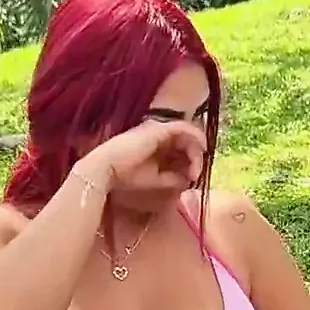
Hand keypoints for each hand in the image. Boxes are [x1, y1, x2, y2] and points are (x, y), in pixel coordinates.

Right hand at [76, 120, 205, 192]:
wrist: (106, 169)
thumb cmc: (126, 176)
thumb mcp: (156, 181)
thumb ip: (174, 178)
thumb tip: (190, 179)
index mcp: (156, 147)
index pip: (180, 151)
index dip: (191, 163)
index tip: (193, 178)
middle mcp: (158, 136)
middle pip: (185, 143)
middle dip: (195, 158)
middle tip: (196, 174)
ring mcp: (159, 130)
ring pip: (186, 135)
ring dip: (196, 151)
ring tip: (197, 167)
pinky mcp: (159, 129)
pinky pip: (183, 128)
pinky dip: (195, 136)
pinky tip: (202, 148)